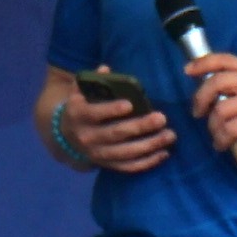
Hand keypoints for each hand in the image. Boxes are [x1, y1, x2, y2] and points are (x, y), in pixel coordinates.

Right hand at [60, 83, 175, 176]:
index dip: (111, 110)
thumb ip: (92, 80)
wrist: (67, 136)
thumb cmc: (82, 107)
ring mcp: (97, 154)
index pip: (94, 113)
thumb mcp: (80, 92)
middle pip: (115, 134)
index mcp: (78, 115)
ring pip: (125, 153)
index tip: (130, 105)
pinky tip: (164, 153)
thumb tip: (106, 69)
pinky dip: (147, 162)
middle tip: (161, 118)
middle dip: (140, 127)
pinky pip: (129, 167)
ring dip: (149, 145)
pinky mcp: (107, 165)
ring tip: (169, 136)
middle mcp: (87, 137)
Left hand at [187, 54, 236, 169]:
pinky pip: (227, 130)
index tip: (188, 71)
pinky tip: (224, 145)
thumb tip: (207, 94)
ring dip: (213, 127)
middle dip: (200, 98)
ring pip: (219, 111)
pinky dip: (221, 140)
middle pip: (215, 82)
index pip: (224, 59)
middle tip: (197, 113)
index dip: (203, 63)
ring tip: (219, 136)